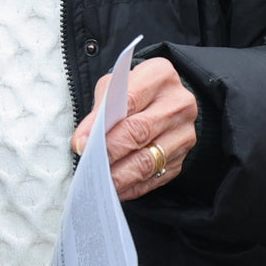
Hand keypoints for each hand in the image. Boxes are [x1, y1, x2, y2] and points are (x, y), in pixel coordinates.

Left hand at [71, 57, 197, 200]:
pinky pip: (156, 177)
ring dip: (120, 175)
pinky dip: (132, 186)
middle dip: (110, 152)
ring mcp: (185, 133)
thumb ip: (99, 111)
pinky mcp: (183, 157)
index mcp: (160, 76)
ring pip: (149, 160)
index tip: (81, 143)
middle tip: (88, 166)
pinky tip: (115, 189)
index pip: (129, 101)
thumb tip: (83, 142)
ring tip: (98, 182)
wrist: (165, 99)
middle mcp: (179, 104)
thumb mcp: (113, 87)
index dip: (103, 125)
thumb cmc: (132, 91)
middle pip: (140, 132)